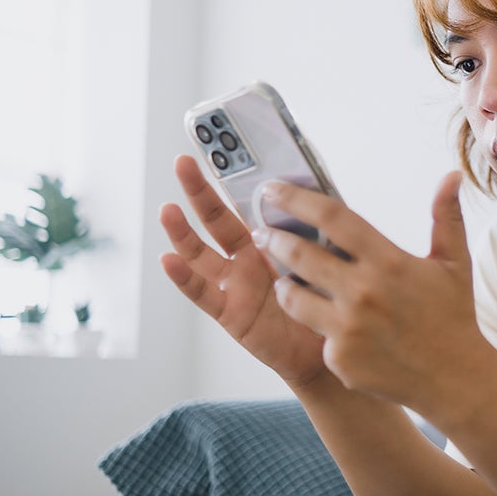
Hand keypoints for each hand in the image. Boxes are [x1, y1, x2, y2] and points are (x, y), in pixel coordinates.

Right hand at [159, 155, 331, 388]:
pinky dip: (183, 277)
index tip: (215, 149)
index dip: (229, 179)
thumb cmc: (327, 299)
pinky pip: (202, 293)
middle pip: (216, 219)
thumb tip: (320, 188)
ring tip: (168, 209)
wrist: (328, 346)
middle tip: (184, 163)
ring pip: (201, 253)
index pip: (242, 202)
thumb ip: (316, 227)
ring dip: (182, 232)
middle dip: (199, 191)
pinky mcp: (230, 312)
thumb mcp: (325, 255)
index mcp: (268, 238)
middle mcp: (245, 257)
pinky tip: (169, 260)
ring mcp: (234, 284)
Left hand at [261, 171, 488, 414]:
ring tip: (283, 279)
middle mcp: (363, 292)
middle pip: (299, 254)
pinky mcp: (339, 358)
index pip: (332, 218)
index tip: (272, 189)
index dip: (296, 199)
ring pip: (292, 297)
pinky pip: (315, 333)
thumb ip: (446, 215)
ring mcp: (348, 328)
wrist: (455, 379)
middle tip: (262, 232)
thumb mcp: (454, 262)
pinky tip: (326, 322)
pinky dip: (317, 324)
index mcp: (387, 261)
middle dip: (274, 239)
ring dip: (283, 283)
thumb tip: (451, 175)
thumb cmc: (453, 316)